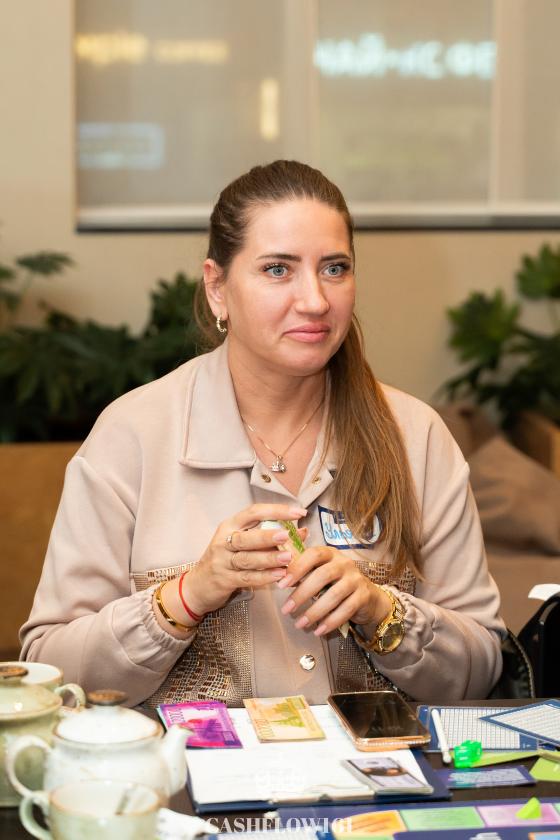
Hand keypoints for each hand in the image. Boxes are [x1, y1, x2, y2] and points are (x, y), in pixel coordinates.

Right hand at [184, 503, 306, 614]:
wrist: (197, 585)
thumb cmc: (225, 559)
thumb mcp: (243, 544)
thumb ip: (270, 537)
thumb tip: (301, 531)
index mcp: (230, 525)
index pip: (253, 512)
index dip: (276, 510)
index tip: (298, 512)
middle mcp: (224, 541)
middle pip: (246, 537)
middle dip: (267, 536)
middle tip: (287, 534)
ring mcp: (222, 561)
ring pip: (247, 558)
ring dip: (269, 558)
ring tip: (288, 558)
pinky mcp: (224, 580)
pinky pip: (246, 578)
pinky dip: (264, 577)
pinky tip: (279, 575)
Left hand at [278, 545, 391, 636]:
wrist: (367, 597)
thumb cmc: (336, 583)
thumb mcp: (319, 573)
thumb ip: (302, 573)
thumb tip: (279, 577)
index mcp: (330, 553)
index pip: (313, 554)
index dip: (297, 568)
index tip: (281, 584)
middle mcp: (344, 563)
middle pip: (323, 575)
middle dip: (302, 594)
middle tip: (287, 609)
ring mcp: (356, 579)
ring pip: (334, 595)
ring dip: (314, 611)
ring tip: (300, 624)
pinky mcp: (364, 596)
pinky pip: (346, 610)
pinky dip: (330, 621)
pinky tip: (318, 631)